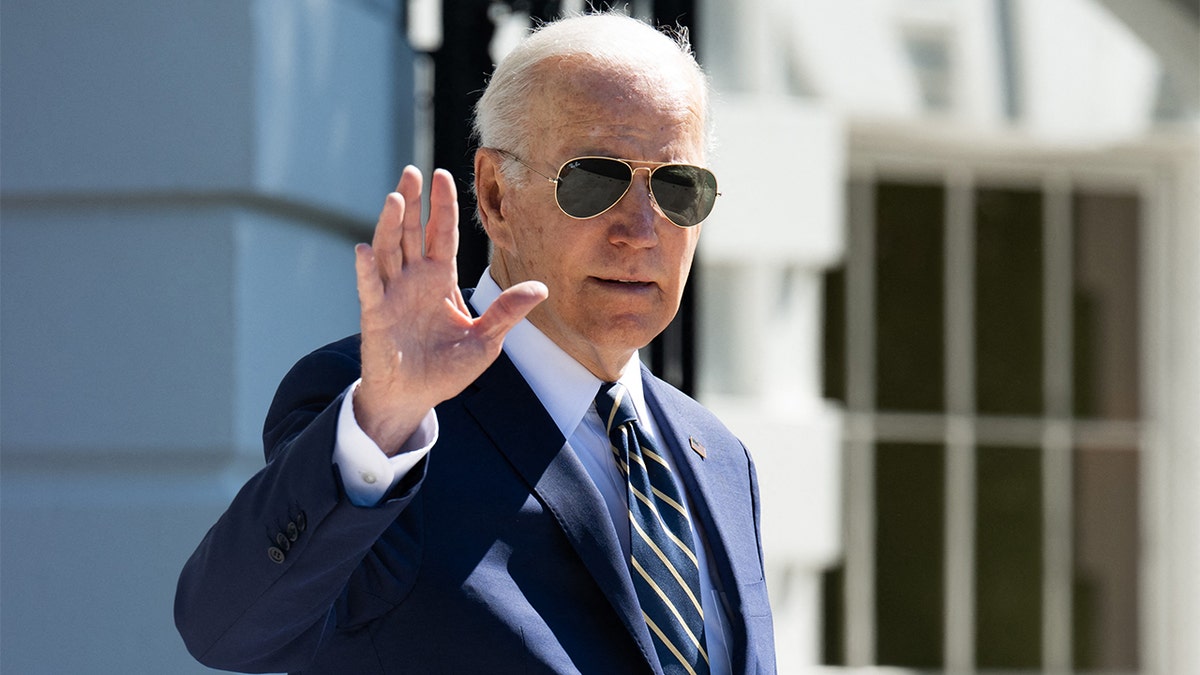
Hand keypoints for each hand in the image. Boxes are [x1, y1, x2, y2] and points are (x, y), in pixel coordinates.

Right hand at [353, 166, 546, 453]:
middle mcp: (413, 280)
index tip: (441, 175)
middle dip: (412, 201)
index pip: (441, 234)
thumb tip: (542, 288)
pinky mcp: (375, 316)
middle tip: (412, 170)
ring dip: (390, 225)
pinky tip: (365, 249)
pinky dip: (365, 270)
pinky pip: (369, 289)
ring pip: (389, 251)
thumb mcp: (486, 341)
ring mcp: (391, 295)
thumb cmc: (447, 369)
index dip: (442, 205)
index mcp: (439, 280)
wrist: (414, 398)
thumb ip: (507, 313)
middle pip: (411, 232)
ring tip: (396, 197)